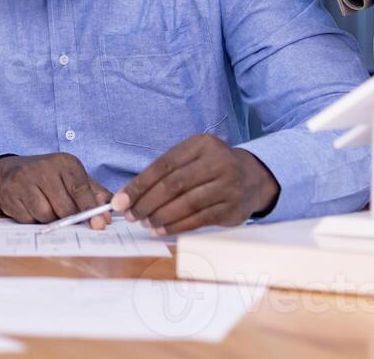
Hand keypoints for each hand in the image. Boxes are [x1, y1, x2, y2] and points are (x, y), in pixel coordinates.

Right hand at [0, 154, 112, 227]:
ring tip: (49, 210)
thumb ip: (94, 194)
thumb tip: (111, 213)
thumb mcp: (72, 178)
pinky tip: (32, 209)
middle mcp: (44, 169)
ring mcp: (25, 181)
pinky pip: (29, 219)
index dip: (90, 209)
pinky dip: (34, 220)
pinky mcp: (11, 195)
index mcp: (64, 163)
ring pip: (46, 215)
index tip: (100, 224)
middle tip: (73, 222)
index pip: (80, 188)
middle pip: (65, 207)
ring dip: (51, 220)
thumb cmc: (48, 179)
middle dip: (71, 219)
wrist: (9, 173)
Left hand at [114, 135, 279, 234]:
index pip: (163, 165)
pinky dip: (177, 225)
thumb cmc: (211, 168)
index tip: (120, 200)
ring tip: (145, 223)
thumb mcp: (192, 157)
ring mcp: (228, 185)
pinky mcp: (232, 207)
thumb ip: (165, 172)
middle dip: (147, 202)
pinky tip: (162, 229)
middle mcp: (217, 161)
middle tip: (130, 215)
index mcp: (201, 144)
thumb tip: (129, 195)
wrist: (252, 177)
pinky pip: (199, 218)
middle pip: (174, 184)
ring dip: (161, 216)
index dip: (139, 185)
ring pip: (186, 203)